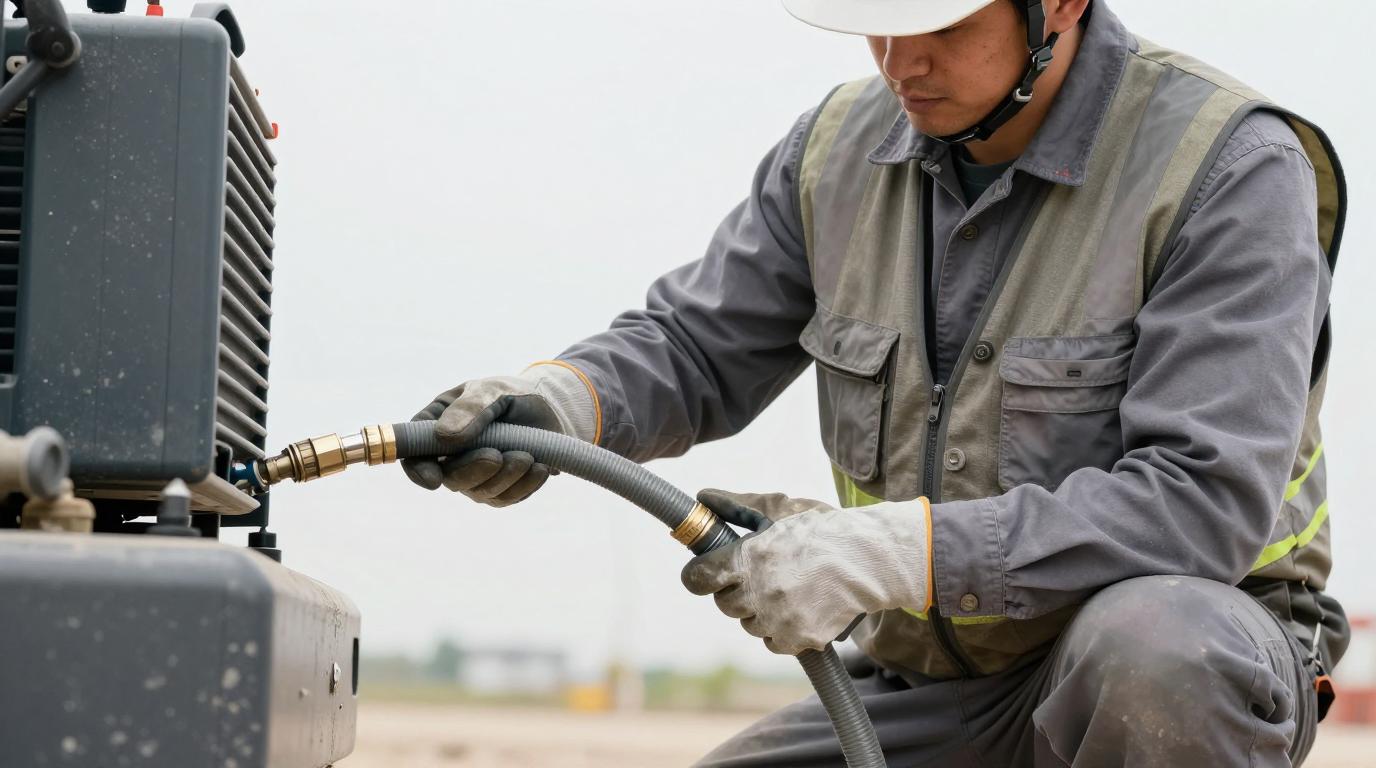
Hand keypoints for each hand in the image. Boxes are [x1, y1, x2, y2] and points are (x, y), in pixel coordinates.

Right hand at [402, 363, 597, 506]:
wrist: (548, 408)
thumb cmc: (512, 394)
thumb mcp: (492, 391)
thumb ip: (469, 409)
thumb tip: (443, 436)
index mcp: (436, 427)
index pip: (414, 455)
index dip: (419, 471)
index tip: (434, 479)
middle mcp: (451, 457)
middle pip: (450, 478)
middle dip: (474, 470)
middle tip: (497, 455)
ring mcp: (476, 476)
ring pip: (480, 491)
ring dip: (505, 477)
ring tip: (528, 456)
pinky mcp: (501, 489)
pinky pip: (507, 498)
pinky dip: (524, 485)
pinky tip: (540, 468)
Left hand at [681, 490, 931, 654]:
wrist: (868, 560)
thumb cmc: (821, 530)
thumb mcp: (777, 508)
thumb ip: (735, 505)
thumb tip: (701, 497)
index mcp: (748, 558)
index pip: (698, 578)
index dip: (698, 575)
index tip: (705, 572)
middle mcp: (759, 592)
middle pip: (724, 603)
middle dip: (735, 590)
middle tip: (758, 575)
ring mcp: (779, 619)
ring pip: (748, 624)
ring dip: (758, 610)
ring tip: (784, 589)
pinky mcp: (798, 639)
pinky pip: (772, 642)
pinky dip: (779, 629)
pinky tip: (796, 607)